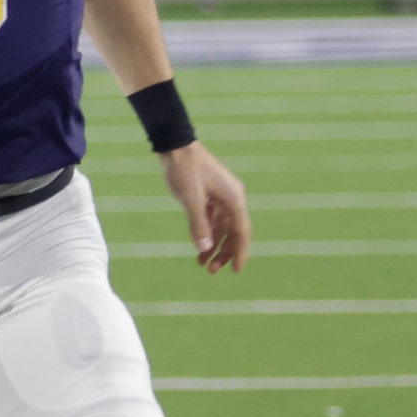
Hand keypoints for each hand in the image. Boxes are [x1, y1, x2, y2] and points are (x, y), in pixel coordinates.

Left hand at [159, 143, 249, 273]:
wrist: (175, 145)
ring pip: (222, 228)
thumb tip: (205, 248)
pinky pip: (212, 221)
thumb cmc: (185, 168)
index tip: (236, 271)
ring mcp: (220, 197)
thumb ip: (198, 224)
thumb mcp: (190, 198)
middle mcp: (231, 199)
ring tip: (203, 265)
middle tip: (212, 270)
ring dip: (214, 246)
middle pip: (234, 233)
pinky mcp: (208, 196)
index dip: (240, 253)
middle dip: (225, 252)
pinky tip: (199, 248)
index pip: (242, 232)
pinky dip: (206, 235)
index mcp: (234, 198)